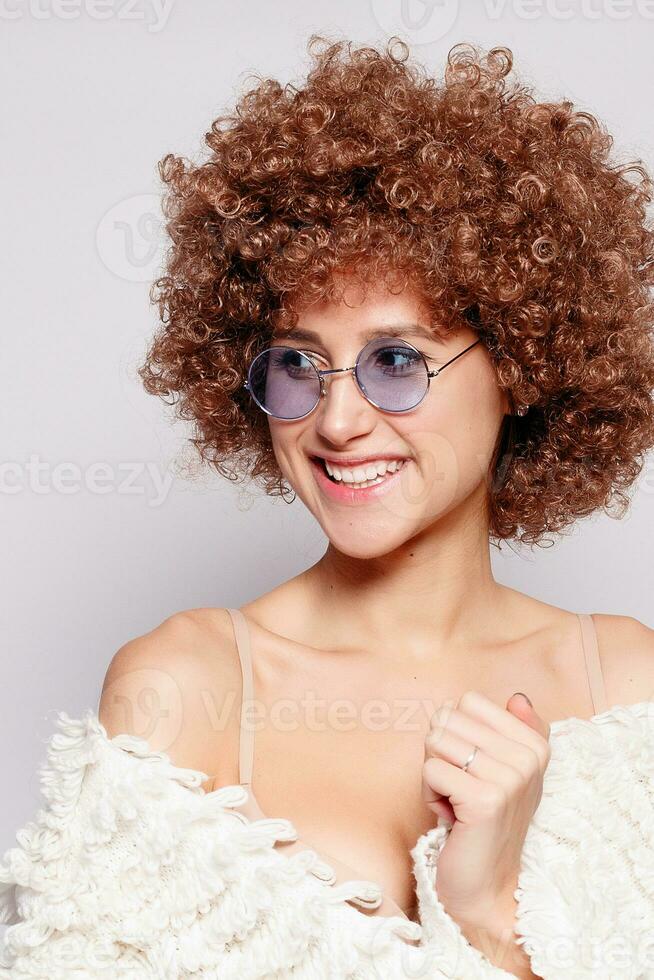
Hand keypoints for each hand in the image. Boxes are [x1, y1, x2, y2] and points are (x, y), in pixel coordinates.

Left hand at [421, 690, 550, 927]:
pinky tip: (450, 817)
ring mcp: (510, 778)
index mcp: (535, 743)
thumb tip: (519, 697)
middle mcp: (528, 757)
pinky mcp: (486, 800)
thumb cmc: (484, 820)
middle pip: (447, 719)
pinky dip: (429, 795)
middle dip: (440, 753)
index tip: (472, 768)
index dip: (456, 733)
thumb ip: (513, 730)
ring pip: (435, 742)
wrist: (486, 884)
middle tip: (460, 787)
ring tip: (455, 802)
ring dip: (433, 775)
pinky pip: (430, 771)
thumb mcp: (505, 771)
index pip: (467, 702)